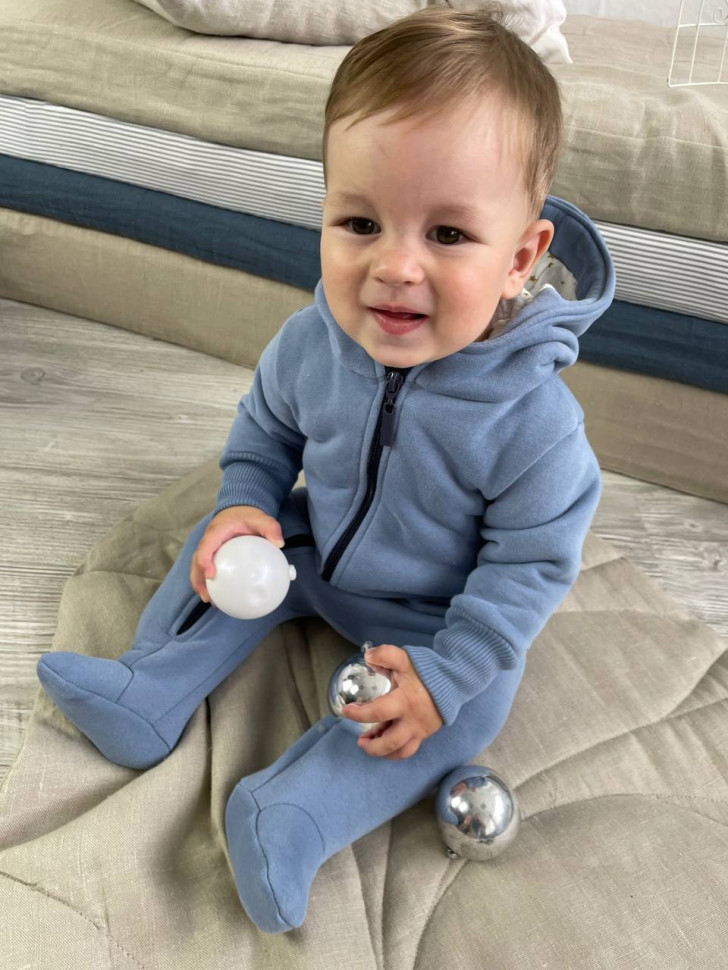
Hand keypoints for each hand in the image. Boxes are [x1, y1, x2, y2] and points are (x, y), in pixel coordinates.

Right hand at [189, 505, 284, 601]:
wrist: (238, 509)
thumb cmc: (247, 515)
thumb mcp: (261, 518)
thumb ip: (270, 528)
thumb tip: (279, 544)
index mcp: (216, 531)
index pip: (206, 547)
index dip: (204, 561)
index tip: (211, 575)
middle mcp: (208, 540)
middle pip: (196, 561)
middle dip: (198, 579)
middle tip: (206, 596)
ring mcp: (209, 548)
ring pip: (197, 567)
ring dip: (200, 584)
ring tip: (209, 601)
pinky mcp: (212, 554)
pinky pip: (206, 568)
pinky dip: (208, 582)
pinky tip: (218, 595)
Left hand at [342, 644, 443, 759]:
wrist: (454, 680)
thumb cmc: (427, 671)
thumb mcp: (405, 659)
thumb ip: (386, 655)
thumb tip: (368, 656)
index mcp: (404, 701)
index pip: (377, 712)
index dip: (359, 714)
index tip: (346, 711)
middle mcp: (413, 721)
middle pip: (390, 743)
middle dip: (372, 746)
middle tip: (359, 740)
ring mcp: (420, 730)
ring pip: (401, 751)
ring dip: (383, 752)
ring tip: (369, 745)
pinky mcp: (425, 734)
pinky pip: (409, 748)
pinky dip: (394, 749)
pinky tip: (384, 742)